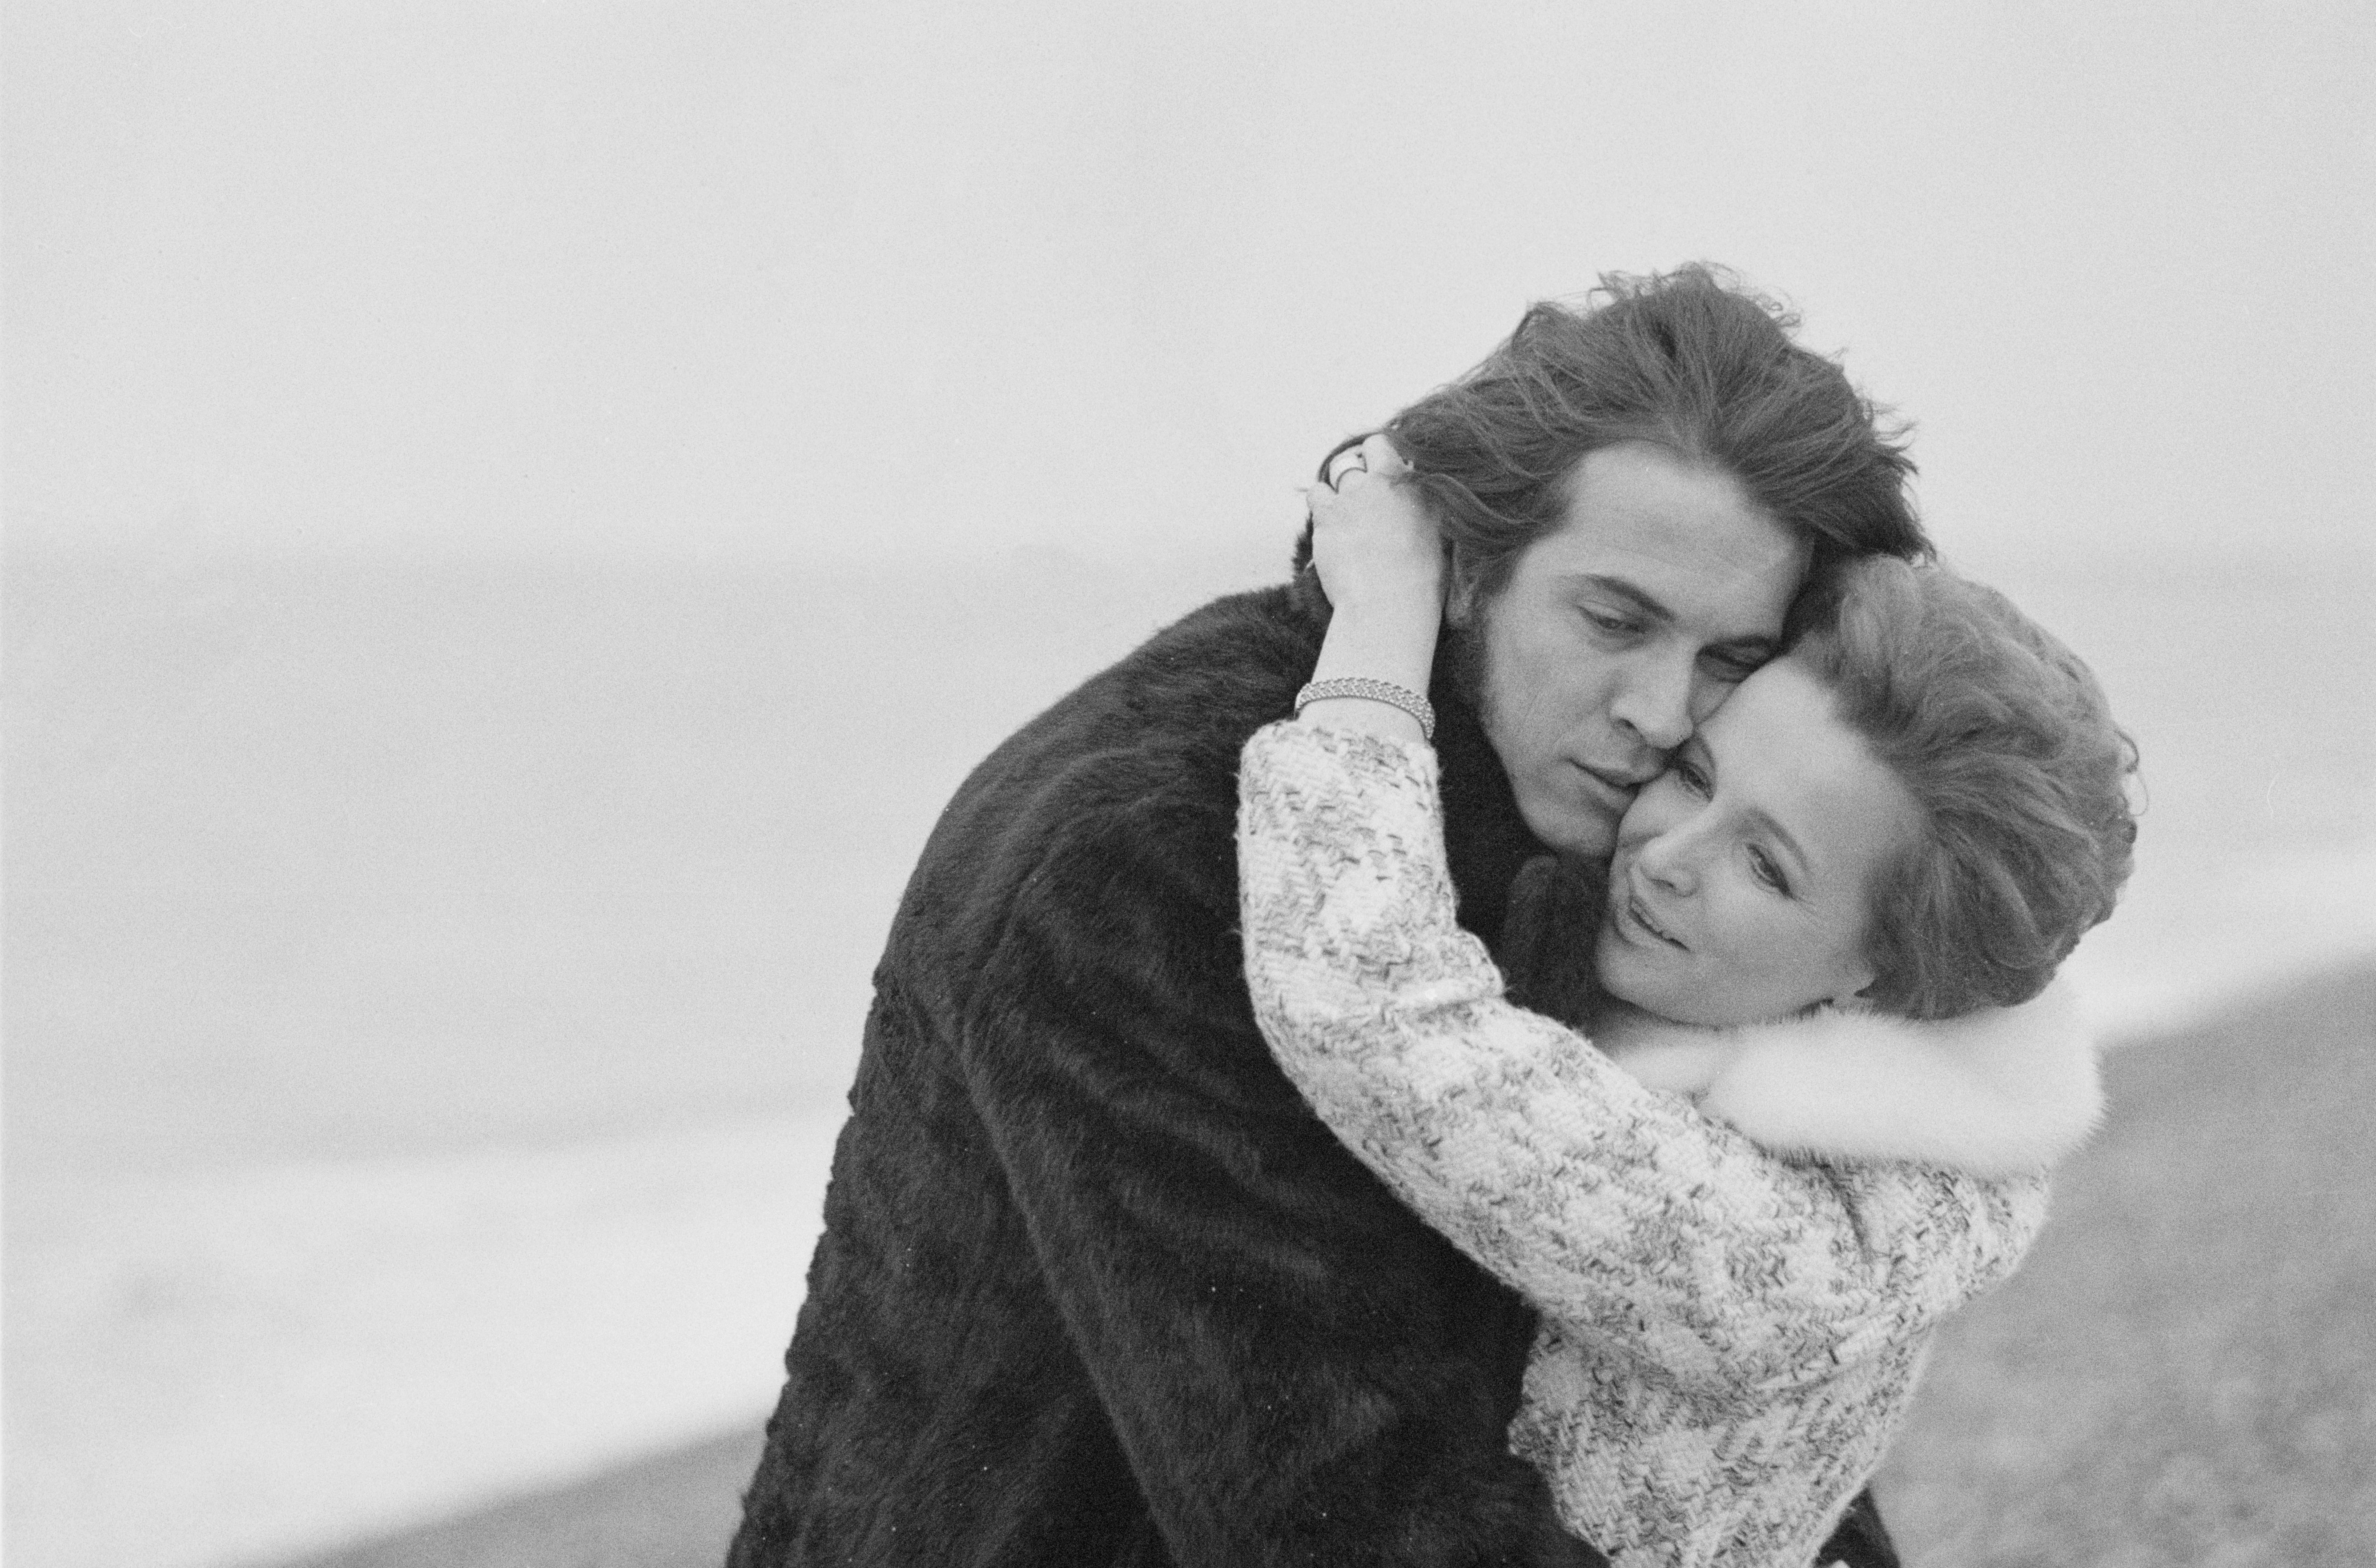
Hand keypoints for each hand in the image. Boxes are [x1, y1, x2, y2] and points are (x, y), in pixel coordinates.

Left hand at [1301, 433, 1444, 737]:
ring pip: (1340, 469)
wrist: (1389, 603)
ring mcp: (1357, 494)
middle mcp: (1390, 482)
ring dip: (1342, 485)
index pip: (1403, 449)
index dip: (1390, 456)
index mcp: (1422, 487)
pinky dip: (1320, 501)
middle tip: (1363, 489)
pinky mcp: (1329, 512)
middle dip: (1366, 462)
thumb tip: (1421, 514)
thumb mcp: (1439, 544)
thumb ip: (1428, 516)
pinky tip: (1327, 521)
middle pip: (1371, 448)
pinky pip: (1317, 491)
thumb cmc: (1420, 586)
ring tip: (1346, 512)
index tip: (1385, 471)